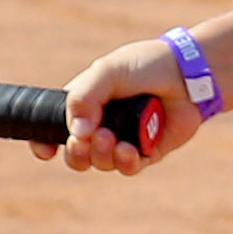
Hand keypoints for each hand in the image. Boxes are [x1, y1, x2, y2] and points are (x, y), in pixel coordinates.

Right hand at [32, 37, 204, 174]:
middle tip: (84, 142)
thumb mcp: (107, 72)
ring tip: (112, 138)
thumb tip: (75, 133)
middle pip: (76, 155)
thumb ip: (84, 97)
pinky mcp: (147, 151)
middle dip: (75, 154)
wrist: (188, 72)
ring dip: (101, 155)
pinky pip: (128, 167)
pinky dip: (125, 162)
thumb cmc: (146, 65)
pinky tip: (128, 150)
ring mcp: (124, 140)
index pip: (54, 128)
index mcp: (85, 104)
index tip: (45, 151)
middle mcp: (101, 124)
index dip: (44, 143)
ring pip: (101, 163)